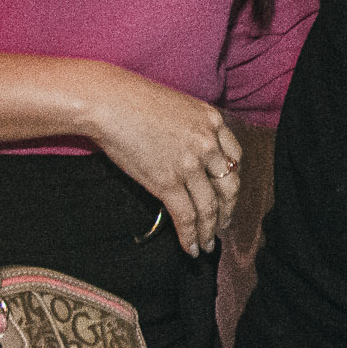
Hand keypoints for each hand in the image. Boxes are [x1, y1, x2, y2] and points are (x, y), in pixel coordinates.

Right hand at [80, 65, 241, 256]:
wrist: (110, 103)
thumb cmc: (136, 100)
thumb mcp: (179, 106)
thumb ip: (192, 129)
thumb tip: (189, 153)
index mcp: (213, 121)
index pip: (235, 157)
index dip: (232, 180)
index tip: (228, 193)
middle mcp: (208, 143)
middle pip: (229, 185)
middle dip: (228, 210)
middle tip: (223, 224)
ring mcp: (190, 165)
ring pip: (210, 206)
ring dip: (210, 230)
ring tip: (207, 244)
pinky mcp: (168, 182)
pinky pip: (186, 216)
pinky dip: (190, 236)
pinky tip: (190, 248)